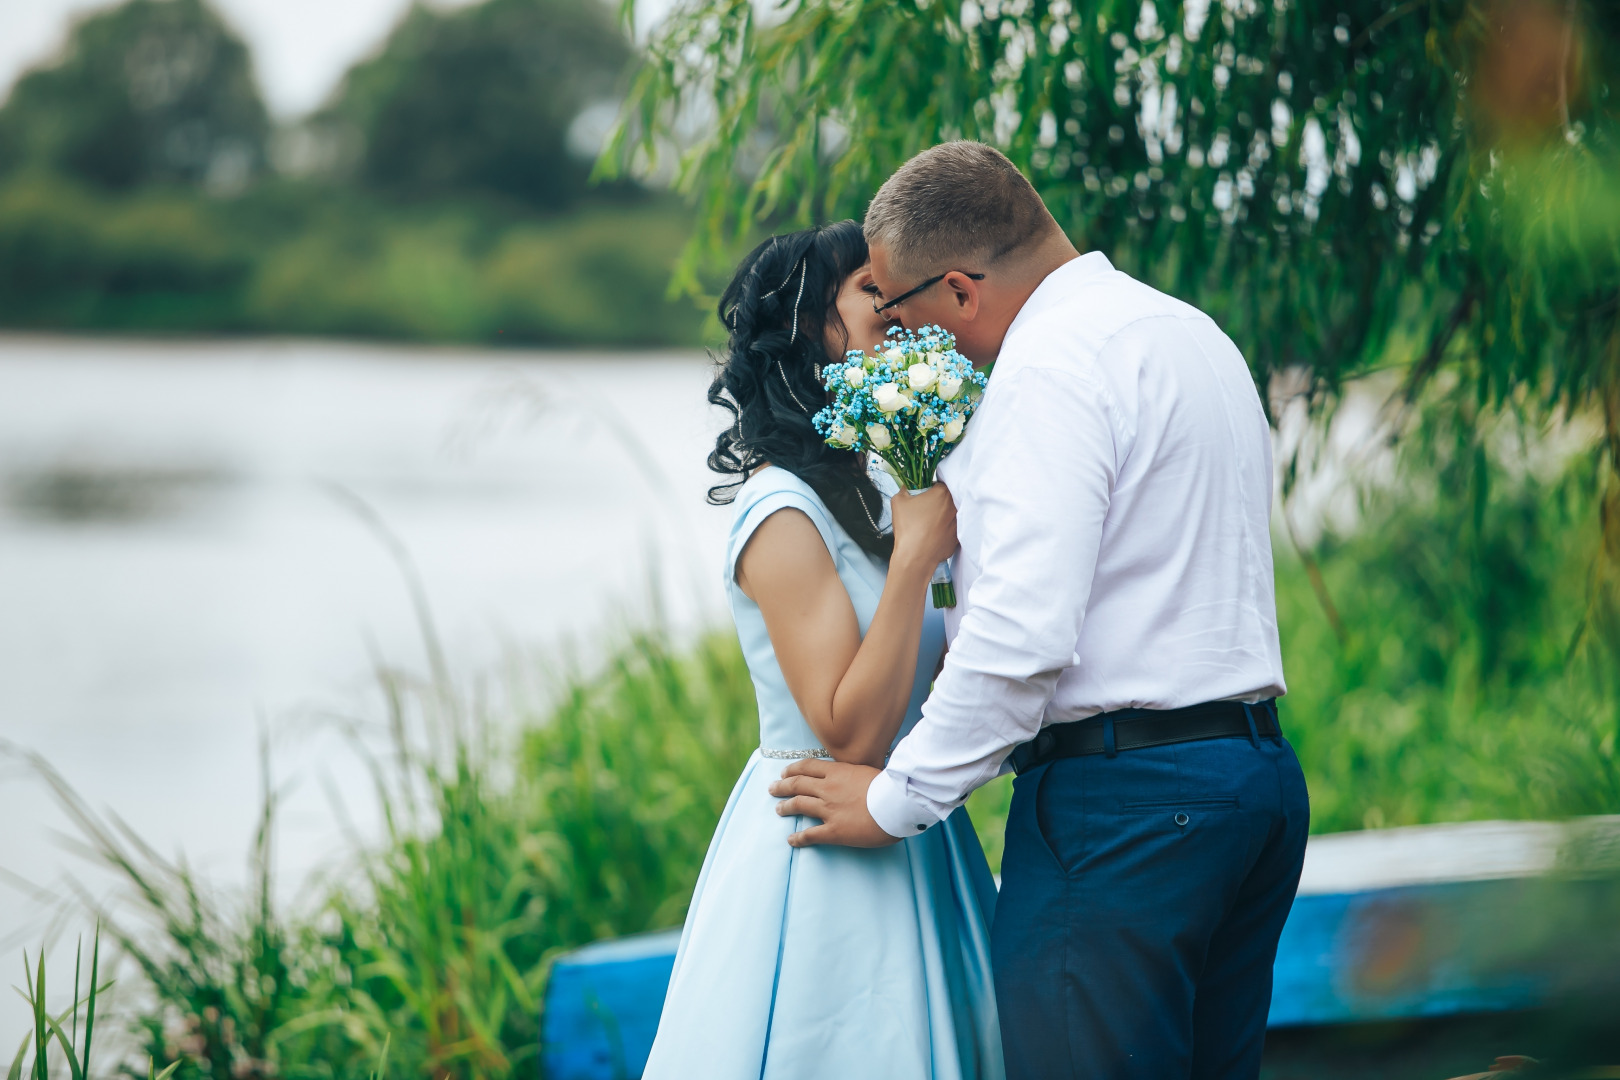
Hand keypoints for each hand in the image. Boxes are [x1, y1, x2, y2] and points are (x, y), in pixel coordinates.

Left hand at [769, 759, 899, 847]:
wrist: (896, 803)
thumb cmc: (890, 786)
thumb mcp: (869, 771)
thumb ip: (855, 773)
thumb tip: (854, 775)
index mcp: (837, 772)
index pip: (808, 767)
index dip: (793, 769)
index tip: (785, 772)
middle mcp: (828, 788)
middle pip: (797, 784)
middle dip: (782, 786)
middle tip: (773, 788)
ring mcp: (829, 809)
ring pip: (799, 805)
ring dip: (786, 807)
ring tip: (778, 809)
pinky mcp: (834, 830)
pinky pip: (810, 834)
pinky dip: (798, 838)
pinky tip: (791, 840)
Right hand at [889, 483, 956, 568]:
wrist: (915, 556)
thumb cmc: (908, 527)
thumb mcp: (898, 501)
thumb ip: (905, 489)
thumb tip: (908, 487)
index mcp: (943, 493)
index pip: (939, 484)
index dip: (930, 490)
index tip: (923, 497)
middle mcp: (955, 506)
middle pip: (947, 499)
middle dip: (937, 503)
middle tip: (925, 511)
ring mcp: (959, 523)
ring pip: (949, 515)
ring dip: (941, 516)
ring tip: (928, 525)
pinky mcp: (958, 538)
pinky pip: (951, 530)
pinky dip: (943, 531)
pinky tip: (932, 536)